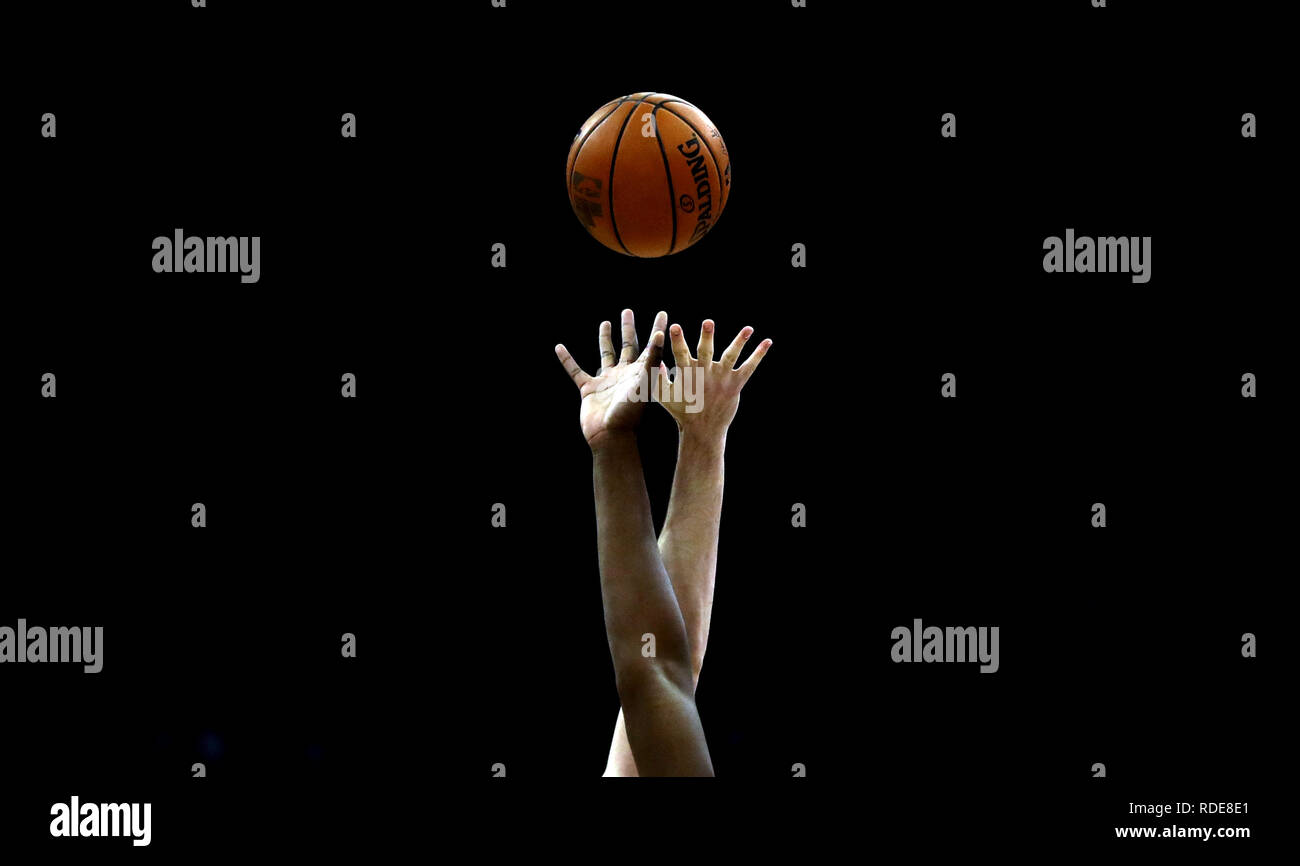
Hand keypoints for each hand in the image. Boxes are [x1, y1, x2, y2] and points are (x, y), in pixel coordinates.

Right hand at [555, 309, 667, 448]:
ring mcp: (607, 381)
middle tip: (627, 311)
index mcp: (641, 372)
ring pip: (605, 354)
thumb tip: (661, 334)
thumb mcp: (645, 383)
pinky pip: (576, 370)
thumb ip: (652, 359)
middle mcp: (625, 373)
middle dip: (628, 328)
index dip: (658, 329)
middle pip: (628, 345)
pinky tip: (559, 348)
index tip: (663, 313)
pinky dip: (567, 360)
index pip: (652, 345)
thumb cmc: (630, 412)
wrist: (610, 436)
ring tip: (606, 322)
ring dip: (605, 338)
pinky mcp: (589, 389)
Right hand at [656, 319, 770, 438]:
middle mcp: (705, 374)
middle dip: (706, 337)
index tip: (674, 327)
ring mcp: (721, 379)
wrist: (703, 431)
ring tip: (748, 328)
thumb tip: (657, 360)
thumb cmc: (682, 412)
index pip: (680, 354)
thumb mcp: (664, 397)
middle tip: (708, 322)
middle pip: (705, 352)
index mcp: (687, 375)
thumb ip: (659, 378)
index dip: (677, 341)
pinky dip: (758, 355)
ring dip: (739, 342)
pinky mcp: (735, 385)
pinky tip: (767, 342)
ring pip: (731, 357)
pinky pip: (749, 367)